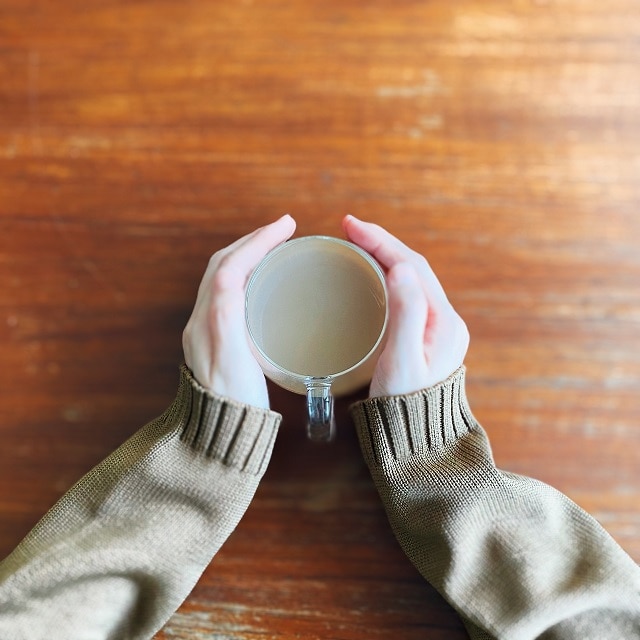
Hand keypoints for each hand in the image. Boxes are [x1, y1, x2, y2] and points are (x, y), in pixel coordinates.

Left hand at [182, 215, 295, 407]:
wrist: (217, 437)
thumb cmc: (234, 406)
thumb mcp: (234, 361)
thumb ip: (227, 318)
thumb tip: (236, 276)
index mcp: (209, 322)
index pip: (228, 267)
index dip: (256, 241)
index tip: (286, 226)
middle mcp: (202, 320)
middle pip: (222, 265)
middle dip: (252, 241)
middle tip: (283, 230)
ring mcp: (207, 328)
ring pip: (223, 276)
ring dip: (248, 254)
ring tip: (275, 247)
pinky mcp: (216, 338)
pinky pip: (228, 292)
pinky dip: (247, 274)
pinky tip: (265, 280)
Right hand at [343, 215, 468, 396]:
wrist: (418, 439)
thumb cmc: (404, 405)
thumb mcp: (401, 361)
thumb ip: (404, 314)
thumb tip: (400, 267)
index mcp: (442, 321)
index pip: (412, 266)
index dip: (382, 241)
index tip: (351, 226)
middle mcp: (445, 320)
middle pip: (414, 268)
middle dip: (382, 242)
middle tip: (349, 227)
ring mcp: (437, 328)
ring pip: (412, 279)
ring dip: (386, 256)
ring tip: (358, 242)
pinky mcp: (426, 336)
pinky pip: (409, 294)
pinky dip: (389, 276)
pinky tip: (374, 273)